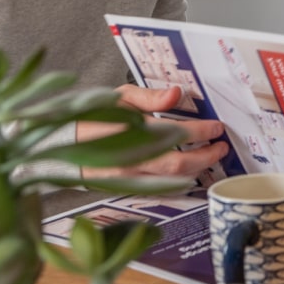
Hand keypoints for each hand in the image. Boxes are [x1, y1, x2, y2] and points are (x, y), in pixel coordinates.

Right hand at [79, 84, 228, 180]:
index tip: (216, 127)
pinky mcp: (124, 189)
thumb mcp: (120, 97)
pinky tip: (189, 171)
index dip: (200, 132)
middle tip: (221, 146)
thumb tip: (176, 94)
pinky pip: (158, 188)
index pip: (175, 134)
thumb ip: (150, 96)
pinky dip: (178, 181)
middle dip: (205, 156)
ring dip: (195, 170)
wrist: (63, 145)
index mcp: (129, 133)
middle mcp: (128, 161)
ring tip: (210, 157)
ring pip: (169, 181)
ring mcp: (126, 179)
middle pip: (177, 165)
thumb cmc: (94, 117)